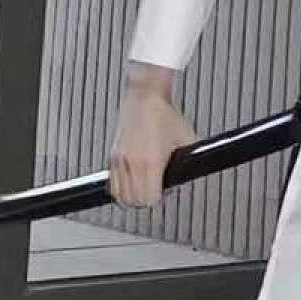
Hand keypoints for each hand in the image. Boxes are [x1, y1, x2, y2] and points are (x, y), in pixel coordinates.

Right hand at [107, 84, 197, 207]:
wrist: (146, 98)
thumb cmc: (167, 116)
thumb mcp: (186, 141)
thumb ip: (186, 161)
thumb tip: (188, 175)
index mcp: (152, 162)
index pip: (150, 198)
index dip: (158, 200)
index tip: (164, 194)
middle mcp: (134, 163)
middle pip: (134, 201)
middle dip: (146, 202)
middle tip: (155, 193)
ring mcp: (121, 160)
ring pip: (120, 196)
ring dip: (132, 198)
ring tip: (143, 192)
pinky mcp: (113, 156)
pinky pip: (112, 184)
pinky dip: (121, 189)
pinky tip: (131, 185)